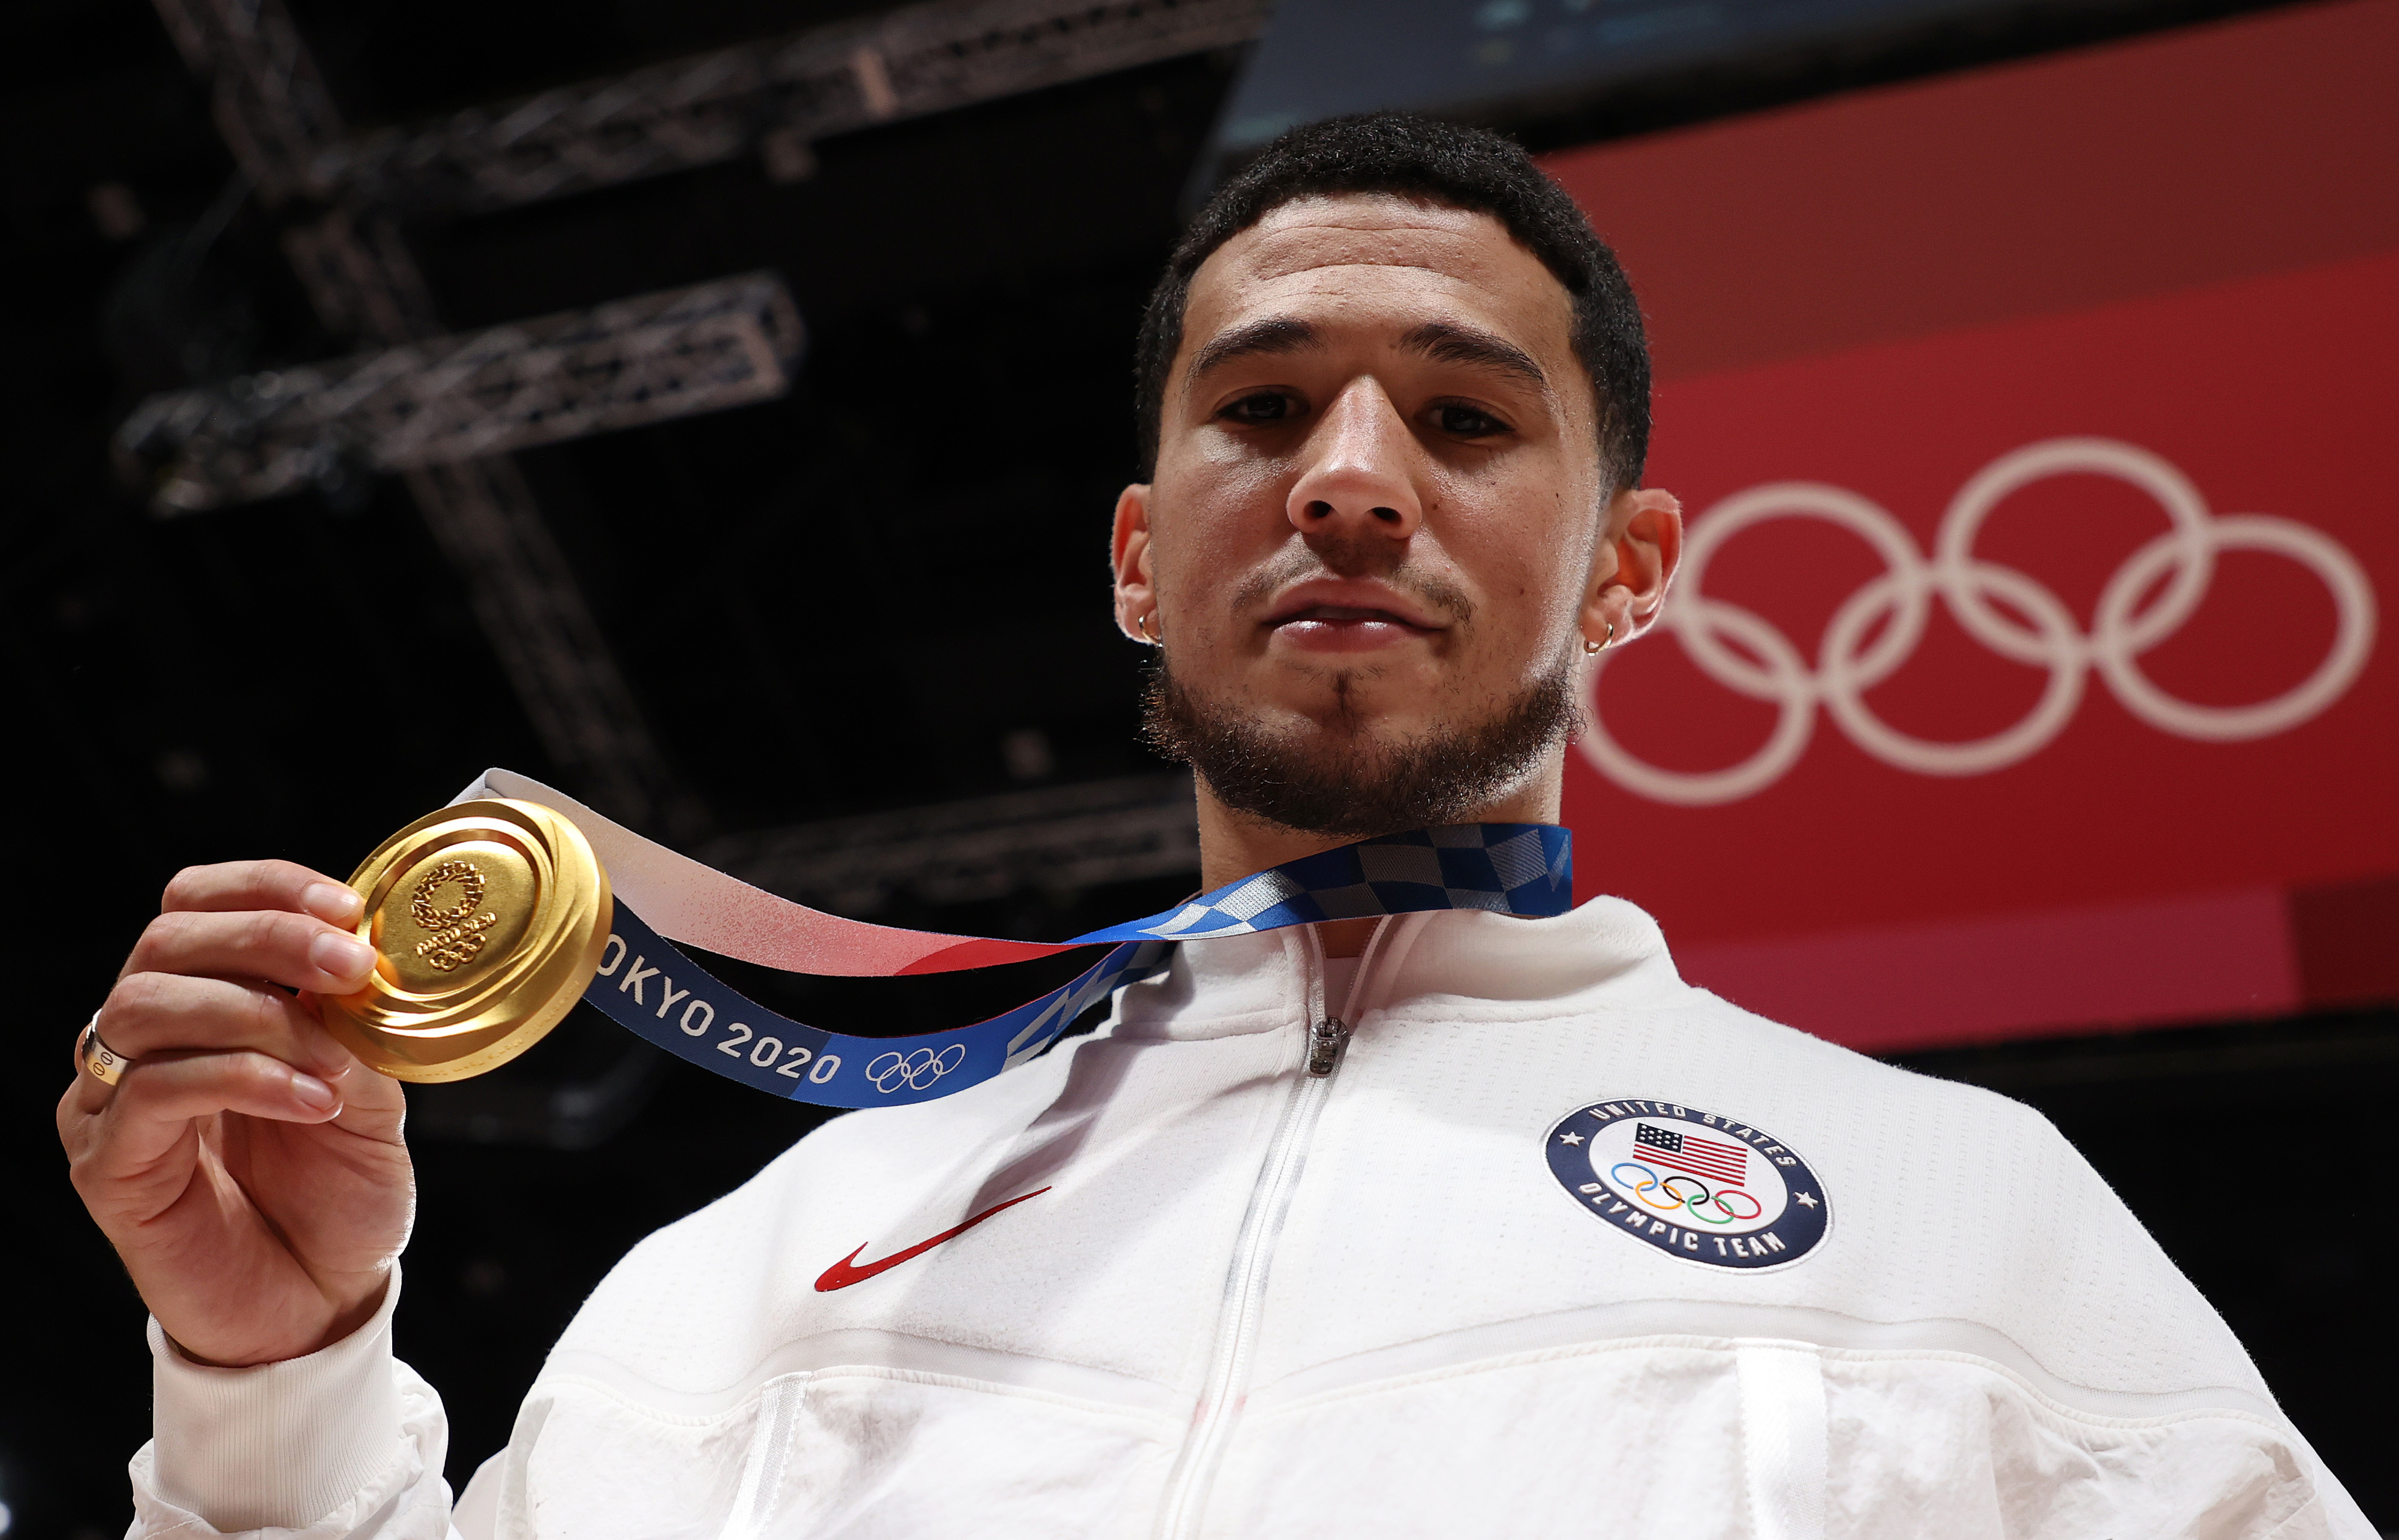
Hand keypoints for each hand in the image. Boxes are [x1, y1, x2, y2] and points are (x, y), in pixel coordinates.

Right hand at [59, 861, 413, 1366]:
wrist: (320, 1303)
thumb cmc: (338, 1196)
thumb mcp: (370, 1092)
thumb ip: (352, 1027)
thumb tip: (354, 965)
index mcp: (203, 1005)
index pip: (194, 905)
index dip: (264, 888)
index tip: (346, 906)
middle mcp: (140, 1044)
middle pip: (166, 942)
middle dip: (266, 936)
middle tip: (348, 965)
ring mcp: (110, 1103)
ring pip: (147, 1006)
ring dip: (256, 1014)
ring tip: (331, 1063)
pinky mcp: (106, 1165)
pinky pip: (153, 1091)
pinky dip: (242, 1079)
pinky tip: (311, 1101)